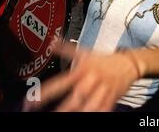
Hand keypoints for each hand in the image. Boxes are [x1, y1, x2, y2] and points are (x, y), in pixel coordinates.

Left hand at [23, 43, 139, 111]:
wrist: (129, 63)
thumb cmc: (103, 59)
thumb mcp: (85, 52)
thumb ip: (66, 49)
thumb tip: (51, 41)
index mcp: (83, 70)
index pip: (60, 83)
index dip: (45, 93)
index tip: (30, 102)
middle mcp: (92, 81)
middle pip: (75, 98)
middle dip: (61, 109)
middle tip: (47, 115)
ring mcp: (103, 91)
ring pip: (90, 107)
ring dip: (78, 113)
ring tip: (64, 118)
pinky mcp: (112, 99)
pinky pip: (103, 110)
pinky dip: (96, 113)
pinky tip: (85, 117)